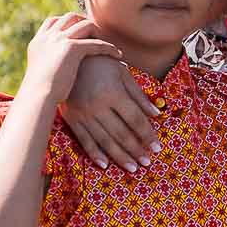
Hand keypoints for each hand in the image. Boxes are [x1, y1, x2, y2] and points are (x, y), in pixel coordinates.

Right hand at [23, 15, 122, 106]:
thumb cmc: (40, 93)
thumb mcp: (41, 72)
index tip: (80, 33)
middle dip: (85, 22)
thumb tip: (58, 67)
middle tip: (96, 36)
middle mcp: (48, 37)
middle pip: (70, 17)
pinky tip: (117, 55)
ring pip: (86, 24)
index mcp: (38, 41)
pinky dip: (109, 48)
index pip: (53, 21)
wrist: (37, 97)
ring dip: (98, 32)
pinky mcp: (72, 47)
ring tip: (106, 44)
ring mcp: (59, 40)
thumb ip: (49, 63)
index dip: (68, 23)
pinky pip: (97, 42)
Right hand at [60, 52, 161, 171]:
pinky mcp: (71, 118)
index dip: (147, 135)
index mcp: (113, 93)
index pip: (135, 119)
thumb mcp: (123, 73)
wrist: (68, 59)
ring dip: (119, 156)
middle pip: (121, 133)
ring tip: (132, 168)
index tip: (158, 147)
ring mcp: (83, 114)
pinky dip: (95, 154)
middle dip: (136, 150)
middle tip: (148, 163)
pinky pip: (84, 140)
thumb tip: (157, 114)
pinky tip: (105, 165)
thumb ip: (139, 95)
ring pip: (104, 140)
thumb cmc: (101, 63)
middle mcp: (98, 106)